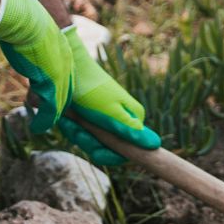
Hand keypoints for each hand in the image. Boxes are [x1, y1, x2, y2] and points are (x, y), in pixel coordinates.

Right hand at [0, 0, 72, 132]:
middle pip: (66, 92)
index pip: (66, 76)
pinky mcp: (51, 84)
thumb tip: (17, 36)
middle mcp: (66, 63)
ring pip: (59, 103)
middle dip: (58, 106)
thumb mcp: (29, 31)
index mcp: (62, 49)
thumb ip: (29, 40)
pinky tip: (37, 126)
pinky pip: (50, 109)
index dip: (59, 89)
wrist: (23, 16)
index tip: (51, 99)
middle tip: (48, 117)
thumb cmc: (21, 18)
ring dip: (49, 117)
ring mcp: (60, 74)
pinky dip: (44, 121)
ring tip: (41, 125)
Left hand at [56, 28, 160, 165]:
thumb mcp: (111, 112)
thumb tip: (155, 144)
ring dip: (79, 134)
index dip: (111, 154)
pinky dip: (73, 129)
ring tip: (72, 119)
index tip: (96, 150)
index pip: (128, 152)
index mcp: (134, 121)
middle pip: (108, 149)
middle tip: (79, 129)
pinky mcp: (91, 119)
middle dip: (90, 142)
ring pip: (93, 143)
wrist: (70, 69)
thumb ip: (130, 130)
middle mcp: (123, 122)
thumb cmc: (92, 90)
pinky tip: (68, 119)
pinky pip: (83, 135)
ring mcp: (106, 121)